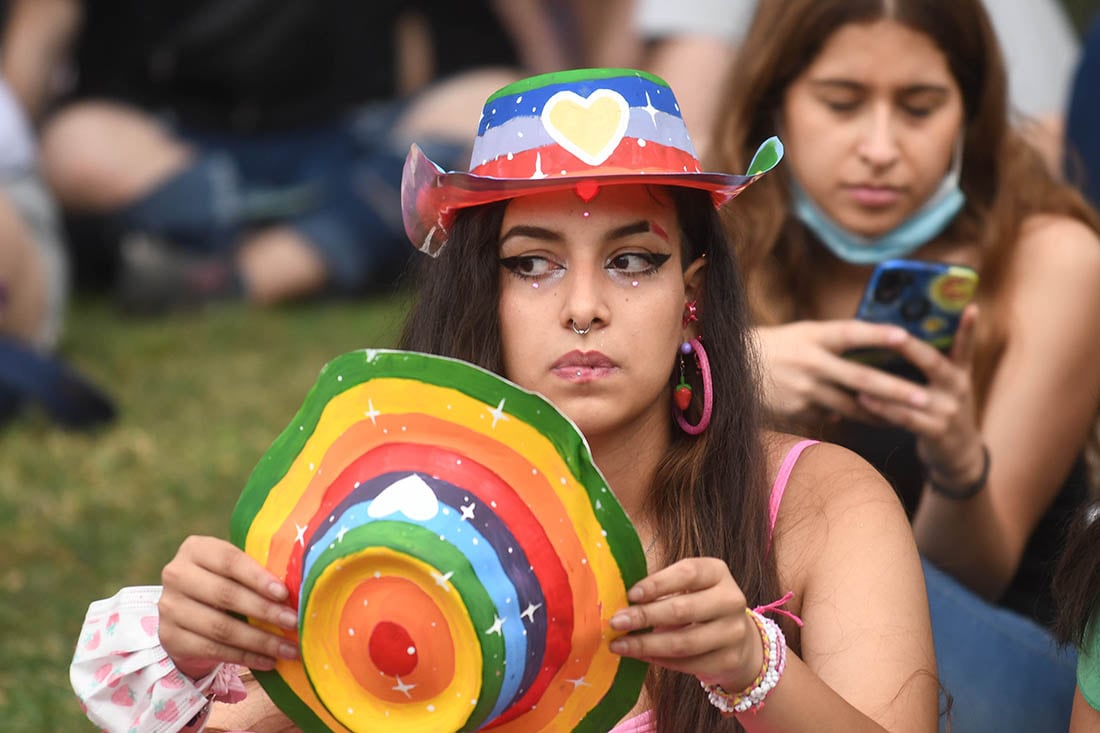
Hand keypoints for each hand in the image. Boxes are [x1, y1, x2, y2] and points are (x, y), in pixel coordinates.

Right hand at [158, 535, 299, 679]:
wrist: (188, 612)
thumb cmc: (226, 582)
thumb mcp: (236, 570)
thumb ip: (259, 570)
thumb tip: (301, 586)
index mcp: (197, 549)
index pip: (229, 560)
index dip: (258, 577)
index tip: (284, 594)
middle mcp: (176, 574)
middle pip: (225, 595)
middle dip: (264, 611)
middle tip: (294, 622)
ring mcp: (169, 607)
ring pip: (220, 628)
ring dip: (260, 640)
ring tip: (289, 649)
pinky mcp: (169, 637)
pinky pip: (212, 650)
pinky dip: (245, 657)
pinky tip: (269, 661)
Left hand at [607, 558, 762, 690]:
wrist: (737, 636)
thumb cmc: (699, 603)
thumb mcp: (687, 586)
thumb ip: (661, 589)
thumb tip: (620, 600)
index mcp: (717, 572)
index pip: (687, 573)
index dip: (657, 583)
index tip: (630, 595)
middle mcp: (731, 600)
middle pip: (682, 609)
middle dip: (644, 617)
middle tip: (616, 622)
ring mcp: (733, 632)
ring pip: (683, 642)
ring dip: (646, 645)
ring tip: (619, 644)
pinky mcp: (729, 660)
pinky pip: (687, 664)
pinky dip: (659, 660)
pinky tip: (640, 656)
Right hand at [754, 320, 918, 424]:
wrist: (727, 371)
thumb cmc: (773, 347)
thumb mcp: (801, 335)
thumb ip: (834, 344)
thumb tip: (867, 357)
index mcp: (812, 336)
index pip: (850, 333)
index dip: (877, 334)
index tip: (905, 336)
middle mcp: (810, 363)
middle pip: (859, 379)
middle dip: (894, 391)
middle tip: (923, 398)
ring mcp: (803, 390)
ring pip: (851, 407)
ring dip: (880, 414)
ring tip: (905, 418)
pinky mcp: (796, 412)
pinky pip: (829, 416)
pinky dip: (844, 416)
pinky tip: (860, 419)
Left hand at [855, 305, 985, 484]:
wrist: (959, 453)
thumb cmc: (940, 408)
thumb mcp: (945, 385)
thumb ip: (928, 364)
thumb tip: (893, 335)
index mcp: (959, 372)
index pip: (964, 346)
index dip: (968, 328)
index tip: (971, 306)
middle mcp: (957, 388)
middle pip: (933, 362)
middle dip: (910, 346)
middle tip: (890, 334)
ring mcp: (949, 411)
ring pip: (913, 392)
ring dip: (885, 383)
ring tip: (858, 372)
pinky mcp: (937, 432)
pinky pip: (905, 419)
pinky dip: (883, 409)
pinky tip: (862, 400)